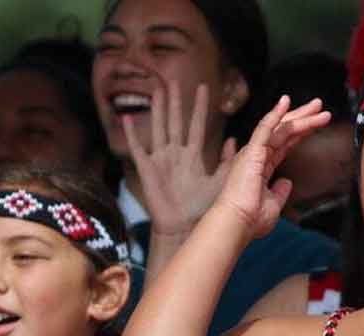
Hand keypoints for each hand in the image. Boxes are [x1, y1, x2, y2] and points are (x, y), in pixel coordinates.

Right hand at [123, 82, 237, 236]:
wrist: (182, 227)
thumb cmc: (202, 208)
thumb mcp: (221, 182)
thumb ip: (228, 161)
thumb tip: (236, 140)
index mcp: (194, 156)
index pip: (197, 125)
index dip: (200, 106)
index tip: (204, 87)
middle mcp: (176, 154)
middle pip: (175, 121)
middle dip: (175, 101)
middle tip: (173, 80)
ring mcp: (160, 160)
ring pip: (158, 128)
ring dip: (157, 110)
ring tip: (156, 90)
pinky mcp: (146, 169)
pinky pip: (137, 148)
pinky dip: (131, 134)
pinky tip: (127, 117)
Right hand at [215, 97, 330, 240]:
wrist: (237, 223)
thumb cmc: (250, 219)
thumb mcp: (273, 204)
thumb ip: (280, 191)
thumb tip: (286, 182)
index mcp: (260, 167)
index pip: (284, 144)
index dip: (301, 133)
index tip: (316, 123)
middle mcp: (256, 156)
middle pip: (284, 131)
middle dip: (302, 117)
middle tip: (319, 106)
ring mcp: (253, 152)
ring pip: (281, 128)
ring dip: (301, 117)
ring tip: (320, 109)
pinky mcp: (251, 151)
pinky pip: (265, 128)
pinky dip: (275, 114)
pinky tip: (286, 102)